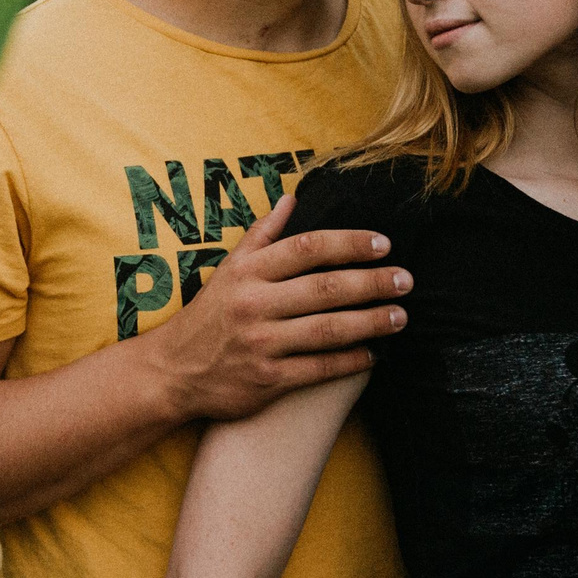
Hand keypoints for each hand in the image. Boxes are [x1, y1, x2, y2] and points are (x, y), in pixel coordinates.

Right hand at [141, 191, 408, 421]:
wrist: (171, 371)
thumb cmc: (208, 316)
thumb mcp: (227, 269)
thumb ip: (262, 234)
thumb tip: (291, 198)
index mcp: (247, 272)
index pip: (306, 248)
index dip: (348, 243)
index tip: (383, 243)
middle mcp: (254, 305)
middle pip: (324, 288)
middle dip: (371, 283)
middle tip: (405, 279)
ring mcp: (261, 343)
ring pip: (327, 329)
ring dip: (370, 322)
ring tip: (401, 316)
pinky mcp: (266, 380)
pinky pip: (318, 369)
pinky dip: (349, 361)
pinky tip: (373, 354)